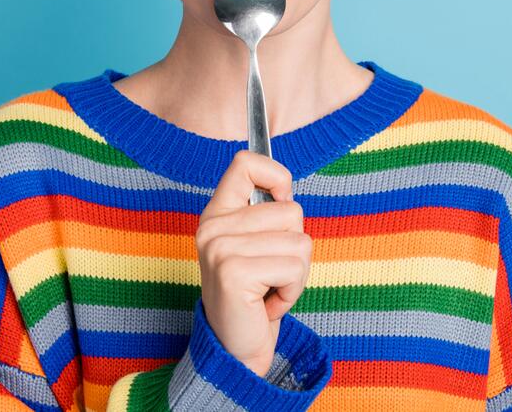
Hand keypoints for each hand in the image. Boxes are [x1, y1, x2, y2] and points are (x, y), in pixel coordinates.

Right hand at [195, 150, 312, 376]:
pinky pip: (294, 268)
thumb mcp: (259, 246)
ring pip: (299, 241)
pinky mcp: (233, 273)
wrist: (236, 349)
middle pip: (291, 210)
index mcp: (217, 214)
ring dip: (296, 273)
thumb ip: (267, 214)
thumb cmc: (255, 296)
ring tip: (269, 288)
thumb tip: (286, 188)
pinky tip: (267, 304)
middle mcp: (212, 227)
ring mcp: (220, 249)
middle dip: (295, 247)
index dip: (276, 176)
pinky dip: (292, 290)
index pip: (246, 163)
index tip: (280, 202)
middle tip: (270, 273)